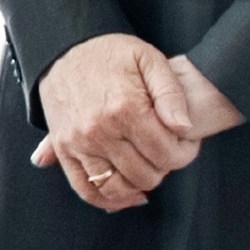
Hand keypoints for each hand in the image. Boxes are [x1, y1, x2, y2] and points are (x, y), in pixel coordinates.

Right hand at [35, 35, 235, 210]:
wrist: (64, 48)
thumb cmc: (110, 53)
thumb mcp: (149, 59)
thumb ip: (171, 93)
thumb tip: (184, 128)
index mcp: (125, 108)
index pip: (166, 153)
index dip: (185, 153)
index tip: (186, 143)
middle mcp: (99, 130)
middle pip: (146, 174)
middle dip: (165, 167)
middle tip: (168, 151)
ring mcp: (79, 143)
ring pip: (117, 187)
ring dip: (140, 185)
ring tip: (150, 169)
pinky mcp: (63, 149)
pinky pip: (86, 189)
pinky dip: (108, 200)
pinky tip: (127, 195)